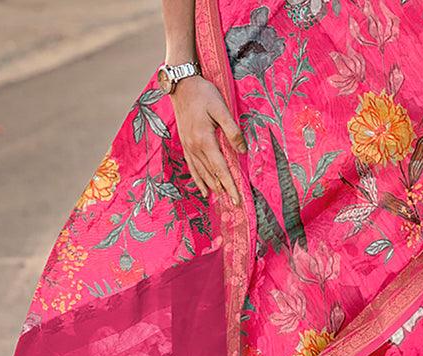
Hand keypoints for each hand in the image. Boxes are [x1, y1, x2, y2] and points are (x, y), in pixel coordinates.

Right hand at [171, 76, 246, 204]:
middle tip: (234, 204)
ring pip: (202, 173)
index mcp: (205, 140)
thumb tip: (242, 151)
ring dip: (212, 187)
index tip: (238, 199)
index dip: (230, 185)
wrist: (180, 85)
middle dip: (224, 189)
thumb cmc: (203, 93)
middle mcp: (195, 148)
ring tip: (222, 199)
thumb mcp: (221, 108)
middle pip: (212, 175)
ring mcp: (188, 147)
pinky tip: (204, 190)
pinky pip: (192, 167)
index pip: (221, 169)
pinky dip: (199, 180)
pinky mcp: (185, 144)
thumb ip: (232, 130)